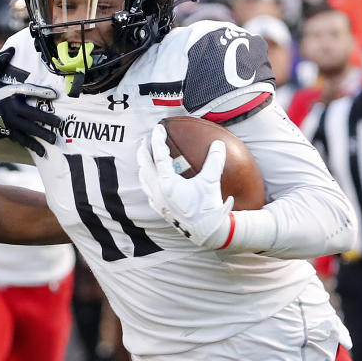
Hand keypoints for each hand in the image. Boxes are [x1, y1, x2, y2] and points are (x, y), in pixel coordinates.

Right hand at [0, 48, 60, 155]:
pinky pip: (21, 140)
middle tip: (60, 124)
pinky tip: (42, 152)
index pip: (28, 92)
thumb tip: (12, 47)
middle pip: (33, 115)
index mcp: (8, 94)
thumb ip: (0, 59)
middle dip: (47, 120)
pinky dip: (31, 146)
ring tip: (53, 140)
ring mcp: (8, 123)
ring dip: (42, 135)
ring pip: (29, 130)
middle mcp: (10, 110)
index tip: (54, 95)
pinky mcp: (6, 132)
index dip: (42, 93)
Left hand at [137, 124, 233, 249]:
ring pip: (143, 179)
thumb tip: (218, 143)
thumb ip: (214, 161)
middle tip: (145, 138)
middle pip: (144, 165)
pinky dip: (147, 181)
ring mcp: (157, 201)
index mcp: (167, 182)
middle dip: (143, 150)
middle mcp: (157, 191)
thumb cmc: (207, 207)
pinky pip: (147, 191)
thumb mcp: (211, 182)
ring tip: (145, 157)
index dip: (157, 139)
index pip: (158, 155)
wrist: (206, 232)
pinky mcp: (159, 209)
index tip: (158, 128)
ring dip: (143, 165)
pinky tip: (151, 180)